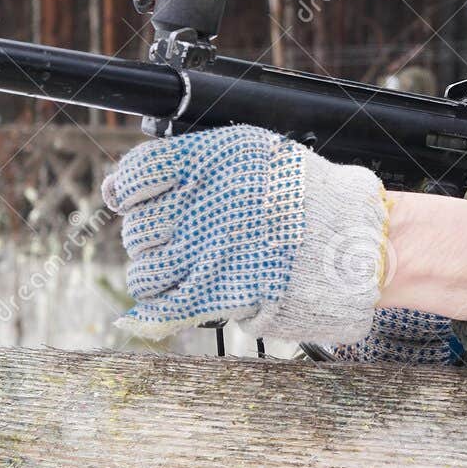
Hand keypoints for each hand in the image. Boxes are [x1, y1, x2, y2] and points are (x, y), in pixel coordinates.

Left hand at [100, 124, 387, 341]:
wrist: (351, 242)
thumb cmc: (305, 197)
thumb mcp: (251, 155)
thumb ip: (188, 164)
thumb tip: (115, 188)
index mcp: (208, 163)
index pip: (136, 174)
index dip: (130, 190)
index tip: (136, 197)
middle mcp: (200, 206)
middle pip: (139, 228)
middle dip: (155, 236)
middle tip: (187, 237)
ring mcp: (204, 253)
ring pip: (144, 270)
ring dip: (158, 273)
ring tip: (189, 269)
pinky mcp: (214, 295)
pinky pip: (159, 308)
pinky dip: (152, 313)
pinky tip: (165, 305)